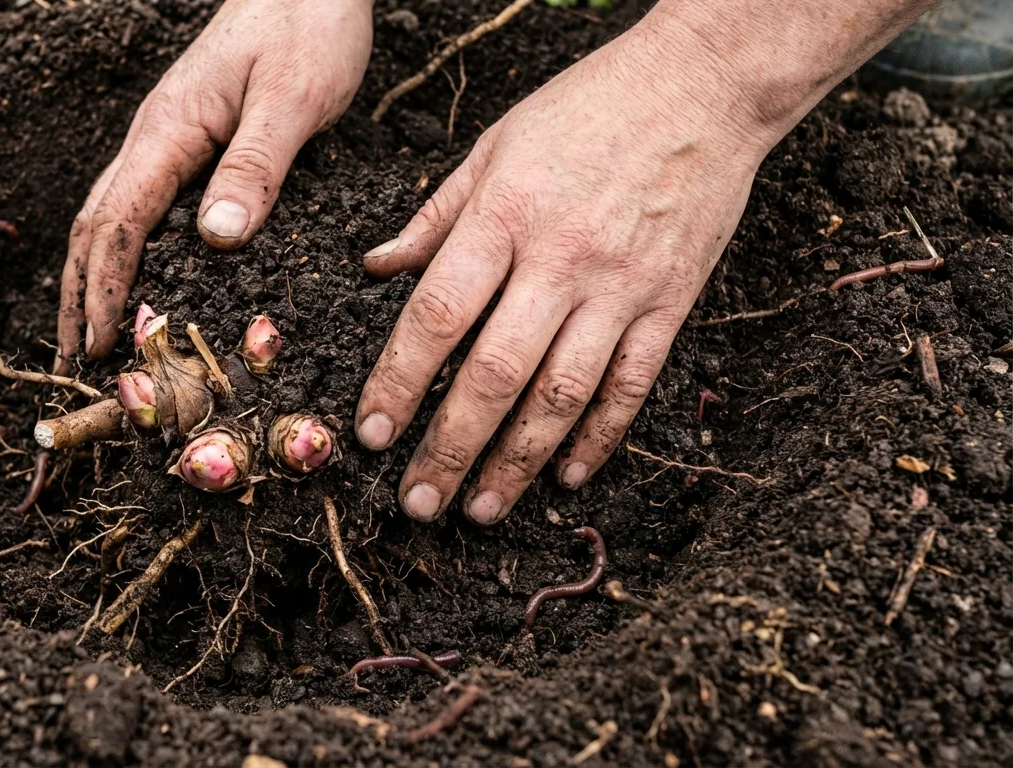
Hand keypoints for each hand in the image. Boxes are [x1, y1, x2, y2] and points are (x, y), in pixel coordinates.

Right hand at [58, 0, 372, 367]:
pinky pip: (143, 210)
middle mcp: (154, 141)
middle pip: (95, 228)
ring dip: (94, 281)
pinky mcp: (190, 146)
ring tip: (89, 341)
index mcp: (168, 132)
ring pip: (111, 220)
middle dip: (79, 298)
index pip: (119, 224)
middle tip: (76, 366)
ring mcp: (168, 143)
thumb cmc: (305, 27)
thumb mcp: (291, 100)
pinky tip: (138, 284)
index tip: (102, 346)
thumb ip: (255, 167)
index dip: (105, 290)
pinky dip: (126, 255)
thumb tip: (217, 239)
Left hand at [354, 20, 781, 524]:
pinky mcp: (670, 303)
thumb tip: (375, 267)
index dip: (399, 383)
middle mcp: (560, 259)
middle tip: (418, 503)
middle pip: (494, 374)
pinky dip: (599, 439)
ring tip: (479, 509)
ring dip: (515, 463)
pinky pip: (629, 387)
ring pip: (561, 397)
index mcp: (504, 216)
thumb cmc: (588, 109)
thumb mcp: (494, 145)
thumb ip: (434, 216)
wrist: (704, 86)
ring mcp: (620, 287)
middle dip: (449, 449)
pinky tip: (568, 477)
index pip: (436, 317)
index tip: (373, 435)